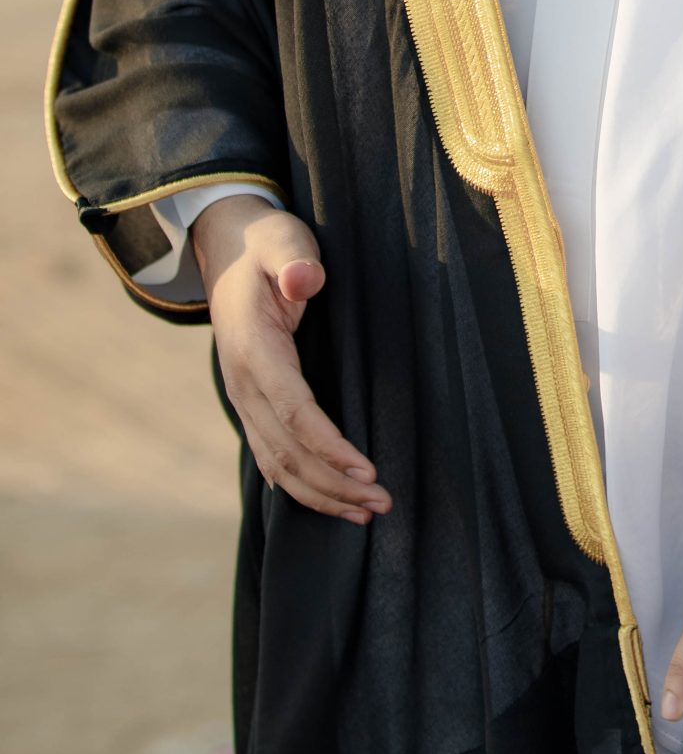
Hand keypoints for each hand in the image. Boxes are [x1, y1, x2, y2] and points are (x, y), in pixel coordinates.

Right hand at [193, 195, 389, 526]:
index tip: (365, 469)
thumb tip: (305, 280)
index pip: (294, 410)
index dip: (329, 444)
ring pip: (279, 465)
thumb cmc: (267, 248)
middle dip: (334, 483)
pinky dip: (302, 486)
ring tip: (367, 512)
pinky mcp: (253, 408)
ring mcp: (244, 401)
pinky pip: (274, 459)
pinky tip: (333, 502)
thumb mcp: (282, 240)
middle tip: (382, 502)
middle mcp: (244, 385)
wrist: (229, 254)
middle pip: (288, 451)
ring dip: (322, 494)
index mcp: (254, 351)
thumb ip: (294, 259)